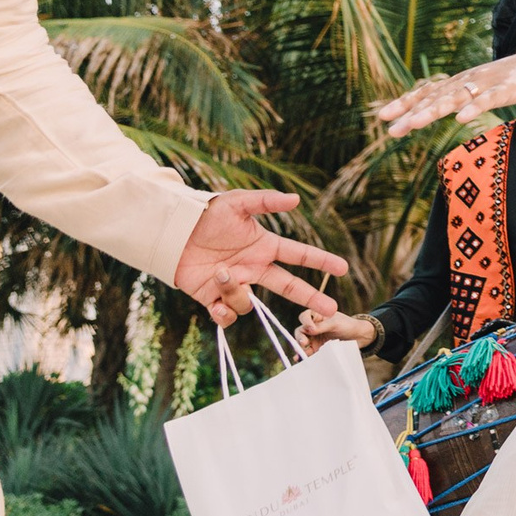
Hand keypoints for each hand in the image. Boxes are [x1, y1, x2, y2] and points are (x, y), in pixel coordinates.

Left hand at [173, 191, 347, 324]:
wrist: (173, 233)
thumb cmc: (206, 214)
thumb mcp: (237, 203)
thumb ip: (266, 201)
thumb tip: (296, 200)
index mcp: (264, 247)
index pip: (299, 256)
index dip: (321, 261)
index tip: (343, 268)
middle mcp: (254, 268)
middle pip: (289, 287)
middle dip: (311, 298)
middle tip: (330, 311)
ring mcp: (235, 285)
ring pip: (248, 303)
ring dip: (235, 291)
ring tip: (218, 272)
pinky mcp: (213, 298)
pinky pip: (227, 316)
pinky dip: (222, 314)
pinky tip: (214, 304)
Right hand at [296, 307, 377, 355]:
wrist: (358, 337)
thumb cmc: (347, 325)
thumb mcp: (335, 323)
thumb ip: (322, 326)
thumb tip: (308, 330)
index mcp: (316, 316)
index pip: (304, 317)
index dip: (305, 322)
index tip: (311, 329)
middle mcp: (312, 327)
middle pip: (300, 332)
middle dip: (300, 338)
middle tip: (304, 343)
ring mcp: (313, 339)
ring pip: (302, 344)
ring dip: (301, 349)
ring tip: (303, 354)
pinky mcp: (316, 349)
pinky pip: (307, 352)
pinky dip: (303, 356)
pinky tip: (301, 359)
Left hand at [377, 42, 515, 137]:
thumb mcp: (487, 90)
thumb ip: (468, 98)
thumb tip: (448, 110)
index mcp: (465, 81)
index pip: (430, 91)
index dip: (406, 102)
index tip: (383, 117)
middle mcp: (472, 79)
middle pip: (437, 96)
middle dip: (412, 112)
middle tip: (390, 128)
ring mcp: (490, 82)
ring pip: (457, 97)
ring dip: (433, 110)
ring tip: (414, 123)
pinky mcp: (511, 86)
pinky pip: (490, 98)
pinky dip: (475, 107)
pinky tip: (461, 119)